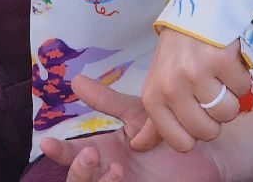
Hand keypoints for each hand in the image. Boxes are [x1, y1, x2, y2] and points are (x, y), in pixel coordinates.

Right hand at [39, 75, 221, 181]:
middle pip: (77, 180)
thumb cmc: (168, 129)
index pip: (73, 153)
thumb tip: (74, 80)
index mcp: (104, 152)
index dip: (59, 151)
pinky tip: (122, 175)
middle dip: (77, 171)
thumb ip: (107, 101)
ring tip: (117, 167)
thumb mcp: (136, 113)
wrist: (205, 149)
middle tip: (91, 153)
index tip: (48, 142)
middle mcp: (107, 172)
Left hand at [132, 28, 249, 151]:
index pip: (182, 143)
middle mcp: (172, 87)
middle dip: (215, 116)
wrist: (196, 9)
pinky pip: (243, 89)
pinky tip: (229, 62)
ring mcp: (197, 72)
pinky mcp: (222, 58)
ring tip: (220, 76)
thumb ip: (153, 120)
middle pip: (209, 132)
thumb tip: (137, 147)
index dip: (196, 131)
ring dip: (231, 97)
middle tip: (211, 91)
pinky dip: (241, 78)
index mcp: (154, 97)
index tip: (196, 111)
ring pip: (228, 113)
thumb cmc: (177, 51)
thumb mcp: (158, 83)